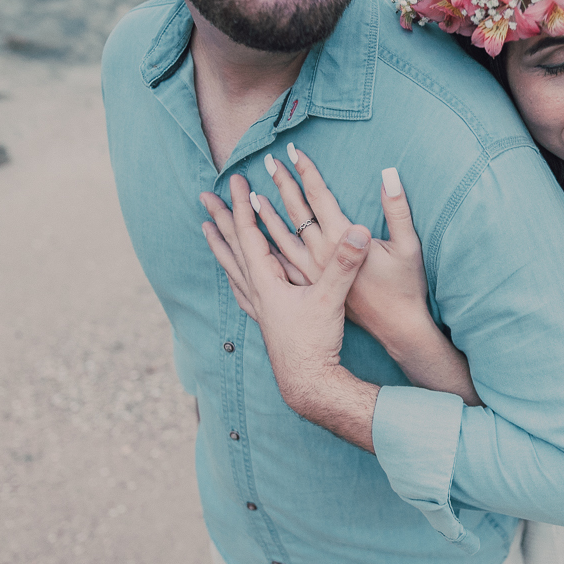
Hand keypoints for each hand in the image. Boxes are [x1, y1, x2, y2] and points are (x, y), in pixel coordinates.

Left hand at [199, 176, 373, 422]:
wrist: (308, 382)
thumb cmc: (316, 342)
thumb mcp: (332, 298)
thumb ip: (344, 263)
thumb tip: (359, 231)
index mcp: (266, 282)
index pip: (250, 234)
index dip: (242, 206)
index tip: (235, 181)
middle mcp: (255, 292)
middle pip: (232, 247)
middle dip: (220, 219)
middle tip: (205, 196)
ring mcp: (257, 307)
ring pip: (232, 268)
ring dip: (220, 245)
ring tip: (206, 228)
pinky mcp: (265, 319)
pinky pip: (241, 288)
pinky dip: (233, 273)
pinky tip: (233, 274)